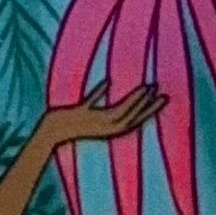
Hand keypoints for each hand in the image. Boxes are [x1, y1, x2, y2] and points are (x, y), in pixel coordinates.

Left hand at [46, 81, 163, 148]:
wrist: (51, 132)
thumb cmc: (72, 123)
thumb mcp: (92, 114)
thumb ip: (103, 103)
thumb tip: (111, 83)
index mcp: (111, 130)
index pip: (137, 120)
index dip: (151, 110)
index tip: (164, 98)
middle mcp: (106, 128)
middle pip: (132, 116)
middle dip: (147, 104)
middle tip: (160, 90)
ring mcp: (94, 121)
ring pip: (119, 111)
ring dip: (134, 100)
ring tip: (146, 86)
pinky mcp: (80, 114)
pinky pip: (92, 103)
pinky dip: (99, 93)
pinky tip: (108, 82)